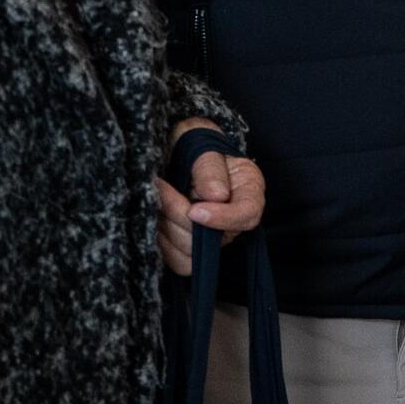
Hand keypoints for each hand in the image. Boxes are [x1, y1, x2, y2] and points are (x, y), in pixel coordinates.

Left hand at [156, 117, 265, 276]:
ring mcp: (213, 236)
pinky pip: (179, 262)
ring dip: (167, 227)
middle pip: (214, 239)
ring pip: (192, 253)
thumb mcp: (203, 144)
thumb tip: (217, 196)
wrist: (175, 149)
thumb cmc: (193, 141)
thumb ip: (210, 168)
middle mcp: (234, 218)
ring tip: (157, 198)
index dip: (222, 219)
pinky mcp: (191, 248)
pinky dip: (163, 244)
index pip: (247, 215)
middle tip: (160, 188)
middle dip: (181, 216)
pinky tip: (156, 218)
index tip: (194, 210)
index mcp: (248, 189)